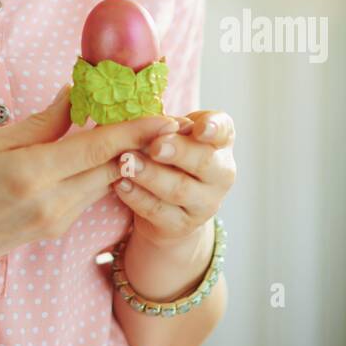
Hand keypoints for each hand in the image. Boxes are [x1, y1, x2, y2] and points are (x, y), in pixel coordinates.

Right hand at [0, 85, 181, 288]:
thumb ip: (41, 122)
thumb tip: (74, 95)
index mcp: (34, 175)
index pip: (99, 147)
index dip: (137, 130)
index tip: (167, 115)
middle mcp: (54, 203)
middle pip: (113, 168)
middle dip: (141, 143)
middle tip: (163, 116)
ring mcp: (57, 221)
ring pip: (104, 183)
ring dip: (123, 157)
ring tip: (139, 129)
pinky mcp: (55, 229)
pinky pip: (88, 195)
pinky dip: (101, 172)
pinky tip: (101, 153)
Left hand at [113, 109, 235, 248]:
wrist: (170, 206)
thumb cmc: (172, 156)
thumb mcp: (174, 134)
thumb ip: (166, 125)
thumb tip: (149, 120)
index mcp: (220, 143)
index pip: (224, 131)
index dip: (214, 128)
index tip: (200, 128)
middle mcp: (220, 174)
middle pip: (204, 162)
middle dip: (179, 152)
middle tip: (156, 146)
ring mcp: (205, 203)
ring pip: (180, 189)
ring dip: (152, 175)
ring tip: (127, 163)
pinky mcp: (183, 225)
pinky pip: (159, 212)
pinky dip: (138, 197)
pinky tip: (120, 184)